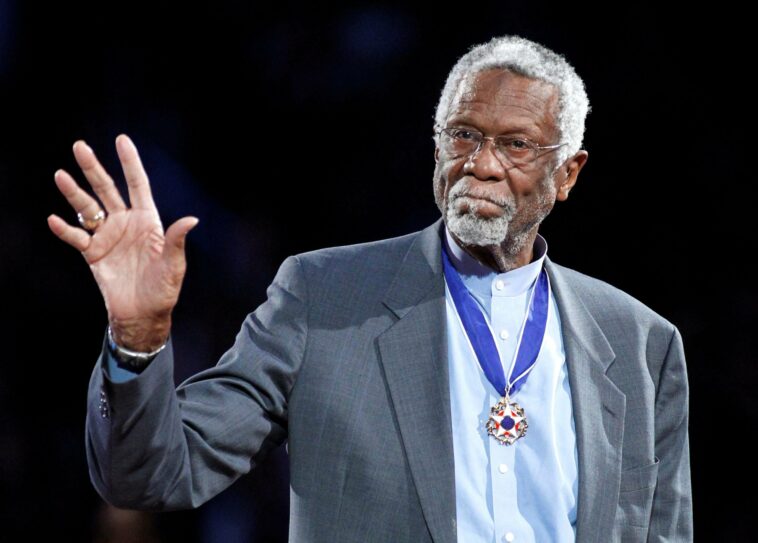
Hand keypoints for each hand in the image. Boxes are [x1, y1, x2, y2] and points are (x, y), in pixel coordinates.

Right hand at [47, 134, 198, 350]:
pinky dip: (64, 229)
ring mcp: (108, 236)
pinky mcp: (93, 253)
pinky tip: (54, 219)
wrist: (143, 314)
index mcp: (148, 221)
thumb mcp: (174, 264)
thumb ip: (176, 240)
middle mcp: (126, 223)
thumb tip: (191, 220)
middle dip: (94, 169)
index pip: (137, 185)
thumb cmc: (163, 289)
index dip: (130, 163)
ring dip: (74, 193)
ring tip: (60, 175)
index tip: (121, 140)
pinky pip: (76, 237)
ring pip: (88, 208)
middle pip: (107, 190)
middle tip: (80, 146)